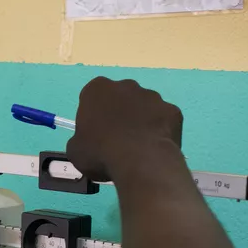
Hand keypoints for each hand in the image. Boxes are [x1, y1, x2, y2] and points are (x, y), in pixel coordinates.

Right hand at [67, 78, 183, 181]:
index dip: (93, 116)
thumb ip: (80, 139)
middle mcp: (126, 86)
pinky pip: (163, 120)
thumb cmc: (100, 153)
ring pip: (144, 107)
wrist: (140, 162)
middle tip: (116, 139)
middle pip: (120, 98)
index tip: (94, 133)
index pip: (91, 97)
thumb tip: (87, 143)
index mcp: (97, 90)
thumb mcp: (75, 151)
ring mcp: (153, 96)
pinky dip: (160, 131)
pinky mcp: (173, 111)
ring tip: (138, 147)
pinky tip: (154, 148)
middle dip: (118, 114)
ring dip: (140, 121)